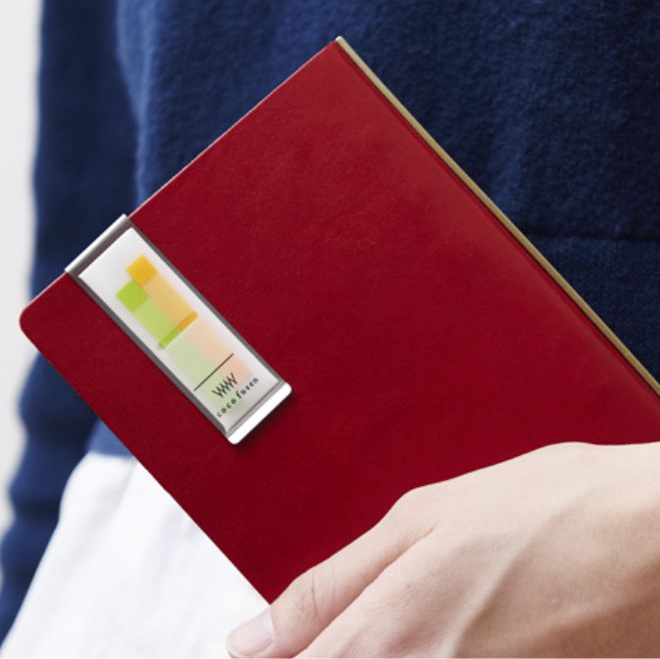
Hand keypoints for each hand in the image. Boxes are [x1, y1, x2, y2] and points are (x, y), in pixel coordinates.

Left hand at [226, 441, 659, 656]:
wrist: (652, 537)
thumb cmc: (544, 511)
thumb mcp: (419, 520)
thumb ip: (327, 588)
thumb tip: (252, 638)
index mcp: (388, 637)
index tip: (266, 652)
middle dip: (325, 655)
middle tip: (359, 626)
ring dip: (377, 655)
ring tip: (421, 615)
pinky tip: (449, 632)